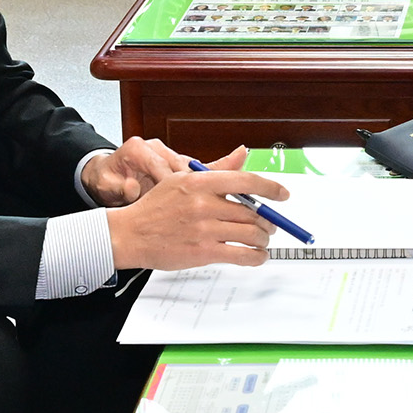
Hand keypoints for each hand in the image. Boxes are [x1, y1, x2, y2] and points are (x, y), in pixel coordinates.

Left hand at [81, 138, 212, 206]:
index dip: (170, 180)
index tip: (179, 195)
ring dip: (206, 185)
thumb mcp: (107, 185)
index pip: (159, 163)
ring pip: (193, 168)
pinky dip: (212, 182)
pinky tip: (228, 193)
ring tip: (224, 197)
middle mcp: (157, 149)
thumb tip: (130, 188)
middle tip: (209, 198)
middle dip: (196, 182)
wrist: (106, 176)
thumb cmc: (108, 179)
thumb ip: (119, 187)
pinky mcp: (178, 167)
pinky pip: (198, 173)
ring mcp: (169, 156)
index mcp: (138, 148)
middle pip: (182, 164)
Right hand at [104, 161, 288, 271]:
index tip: (283, 194)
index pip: (246, 181)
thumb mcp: (182, 180)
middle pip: (253, 212)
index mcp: (200, 183)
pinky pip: (242, 255)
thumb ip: (216, 171)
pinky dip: (256, 257)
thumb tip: (242, 155)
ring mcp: (204, 229)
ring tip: (261, 241)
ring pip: (251, 234)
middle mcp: (204, 204)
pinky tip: (257, 256)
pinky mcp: (203, 252)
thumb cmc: (155, 208)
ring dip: (263, 239)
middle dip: (268, 221)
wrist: (130, 234)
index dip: (270, 188)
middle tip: (270, 225)